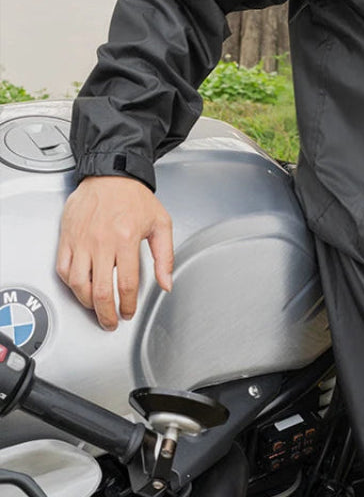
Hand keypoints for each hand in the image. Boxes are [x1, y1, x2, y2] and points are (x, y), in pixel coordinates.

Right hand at [56, 176, 173, 330]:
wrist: (110, 175)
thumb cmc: (135, 198)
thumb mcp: (161, 224)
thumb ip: (165, 257)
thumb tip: (166, 283)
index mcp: (126, 239)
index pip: (126, 284)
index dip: (127, 305)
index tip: (128, 312)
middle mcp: (101, 242)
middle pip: (100, 291)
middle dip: (106, 313)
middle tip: (110, 321)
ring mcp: (81, 241)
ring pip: (78, 284)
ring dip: (87, 303)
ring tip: (96, 308)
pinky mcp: (67, 238)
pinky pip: (64, 269)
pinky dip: (71, 284)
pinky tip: (81, 288)